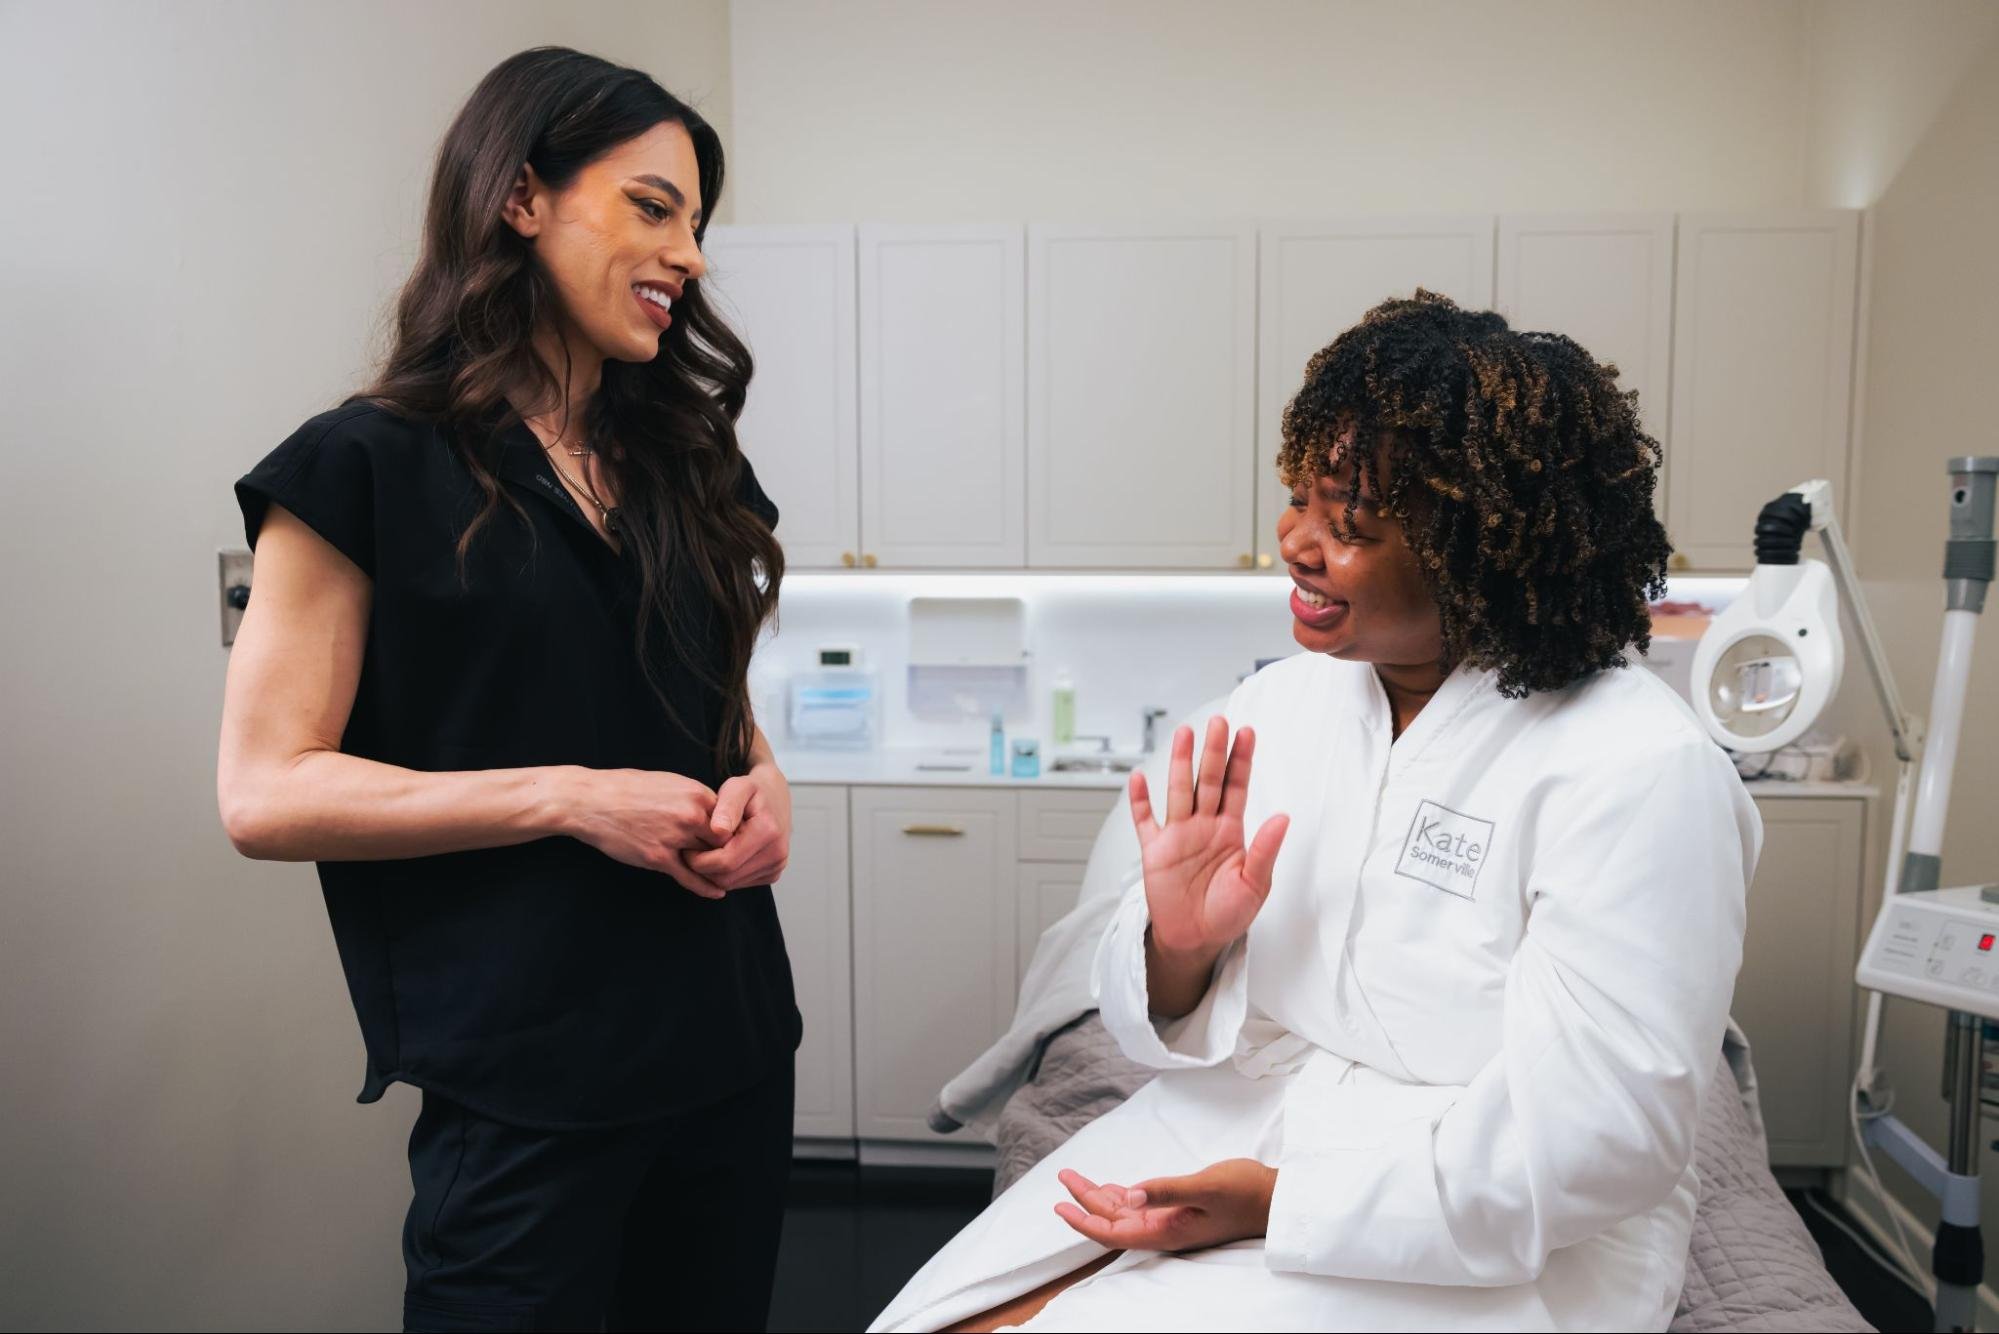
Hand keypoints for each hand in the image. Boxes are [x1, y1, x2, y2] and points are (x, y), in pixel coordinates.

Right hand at [562, 768, 728, 899]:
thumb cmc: (628, 788)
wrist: (591, 800)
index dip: (735, 831)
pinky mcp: (658, 857)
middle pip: (725, 841)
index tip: (739, 840)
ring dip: (717, 869)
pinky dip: (706, 887)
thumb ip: (693, 798)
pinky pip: (690, 877)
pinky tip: (716, 892)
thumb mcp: (669, 782)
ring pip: (710, 860)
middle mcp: (690, 815)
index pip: (731, 818)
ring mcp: (675, 837)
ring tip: (728, 878)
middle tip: (738, 862)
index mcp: (696, 793)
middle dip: (731, 851)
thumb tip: (713, 809)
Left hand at [685, 762, 791, 891]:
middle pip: (727, 878)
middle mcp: (777, 853)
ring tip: (705, 851)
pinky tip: (720, 855)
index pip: (725, 862)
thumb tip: (718, 830)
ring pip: (731, 884)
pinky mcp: (773, 873)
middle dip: (703, 869)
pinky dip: (725, 874)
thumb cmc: (751, 791)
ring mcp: (777, 866)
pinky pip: (740, 883)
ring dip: (712, 873)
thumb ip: (727, 806)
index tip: (686, 848)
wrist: (774, 797)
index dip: (699, 860)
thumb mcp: (737, 787)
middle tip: (691, 852)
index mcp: (768, 832)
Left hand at [1053, 1159, 1276, 1252]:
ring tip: (1075, 1178)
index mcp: (1167, 1230)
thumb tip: (1128, 1195)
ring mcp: (1171, 1220)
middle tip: (1063, 1177)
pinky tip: (1110, 1187)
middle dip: (1085, 1201)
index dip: (1085, 1222)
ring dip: (1099, 1197)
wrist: (1273, 1198)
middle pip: (1114, 1221)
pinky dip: (1121, 1195)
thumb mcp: (1205, 1186)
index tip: (1060, 1207)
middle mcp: (1164, 1229)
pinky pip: (1140, 1206)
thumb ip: (1166, 1191)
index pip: (1114, 1233)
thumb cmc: (1244, 1191)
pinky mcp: (1179, 1209)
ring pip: (1124, 1212)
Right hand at [1129, 718, 1288, 958]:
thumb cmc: (1229, 914)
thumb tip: (1283, 817)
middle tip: (1218, 722)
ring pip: (1180, 791)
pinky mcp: (1155, 851)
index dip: (1242, 760)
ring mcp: (1178, 835)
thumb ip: (1264, 850)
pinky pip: (1145, 821)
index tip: (1247, 733)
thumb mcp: (1254, 885)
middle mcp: (1204, 826)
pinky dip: (1140, 801)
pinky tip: (1138, 779)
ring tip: (1184, 734)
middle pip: (1209, 780)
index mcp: (1231, 831)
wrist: (1196, 940)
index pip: (1238, 787)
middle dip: (1214, 751)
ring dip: (1181, 763)